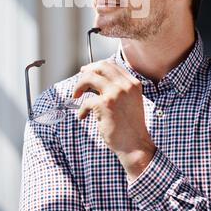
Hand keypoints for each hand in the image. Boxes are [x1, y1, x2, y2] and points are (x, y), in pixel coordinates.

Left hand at [73, 59, 156, 181]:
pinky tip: (82, 116)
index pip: (111, 65)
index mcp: (133, 83)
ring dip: (79, 86)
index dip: (96, 67)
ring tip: (76, 95)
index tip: (87, 71)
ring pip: (90, 78)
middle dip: (87, 71)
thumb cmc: (130, 127)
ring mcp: (116, 94)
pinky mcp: (105, 105)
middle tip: (80, 80)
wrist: (135, 145)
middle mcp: (125, 85)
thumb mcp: (130, 101)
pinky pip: (86, 101)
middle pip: (100, 67)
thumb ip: (118, 89)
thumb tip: (96, 79)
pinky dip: (81, 109)